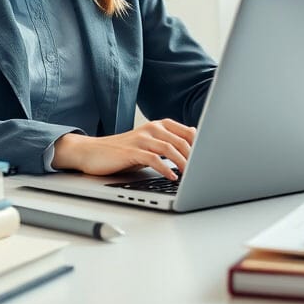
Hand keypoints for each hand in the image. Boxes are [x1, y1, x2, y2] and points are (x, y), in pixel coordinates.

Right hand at [51, 119, 197, 179]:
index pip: (189, 132)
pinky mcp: (131, 151)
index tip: (211, 162)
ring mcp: (141, 138)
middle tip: (204, 173)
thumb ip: (169, 140)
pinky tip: (172, 177)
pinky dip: (165, 168)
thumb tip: (194, 136)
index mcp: (159, 125)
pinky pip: (153, 158)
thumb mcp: (149, 144)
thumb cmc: (122, 151)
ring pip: (170, 148)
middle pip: (182, 140)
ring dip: (184, 164)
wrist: (92, 152)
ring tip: (191, 177)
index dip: (202, 147)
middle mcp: (151, 128)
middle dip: (196, 158)